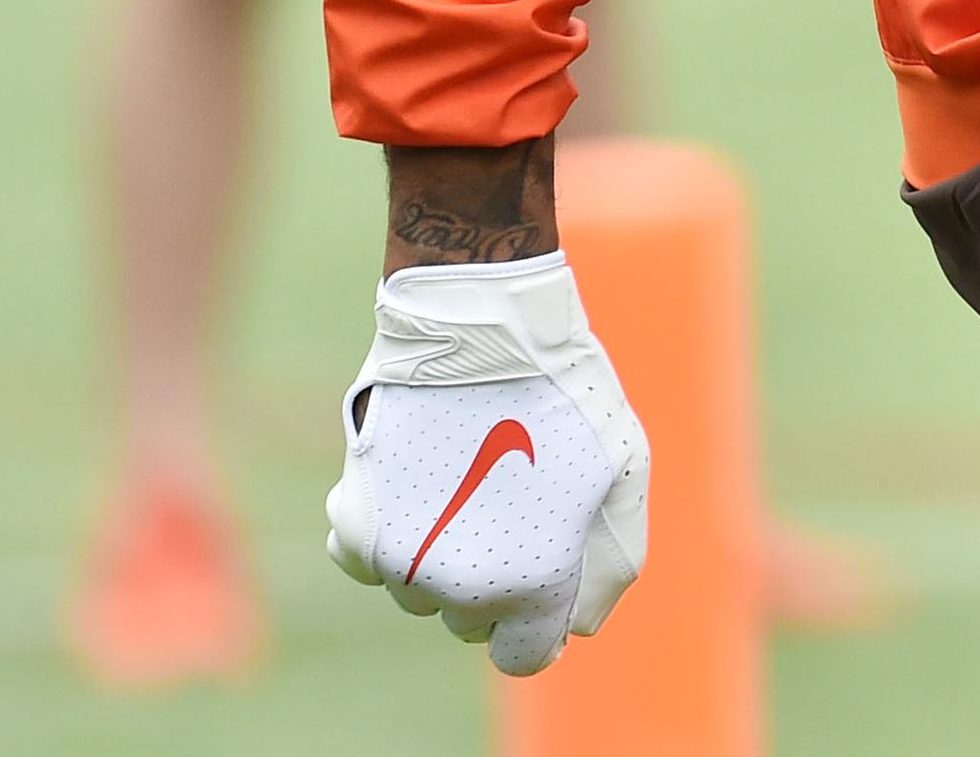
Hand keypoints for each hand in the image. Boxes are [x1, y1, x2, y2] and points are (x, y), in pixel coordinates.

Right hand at [325, 253, 648, 675]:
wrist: (483, 322)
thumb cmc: (565, 391)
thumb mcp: (622, 468)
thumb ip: (609, 558)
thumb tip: (577, 625)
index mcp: (532, 579)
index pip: (523, 657)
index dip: (536, 627)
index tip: (539, 585)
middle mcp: (460, 584)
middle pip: (470, 622)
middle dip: (492, 582)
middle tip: (509, 506)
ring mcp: (401, 557)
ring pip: (417, 591)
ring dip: (440, 554)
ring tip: (469, 478)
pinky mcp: (356, 518)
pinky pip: (367, 560)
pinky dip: (389, 534)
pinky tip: (419, 482)